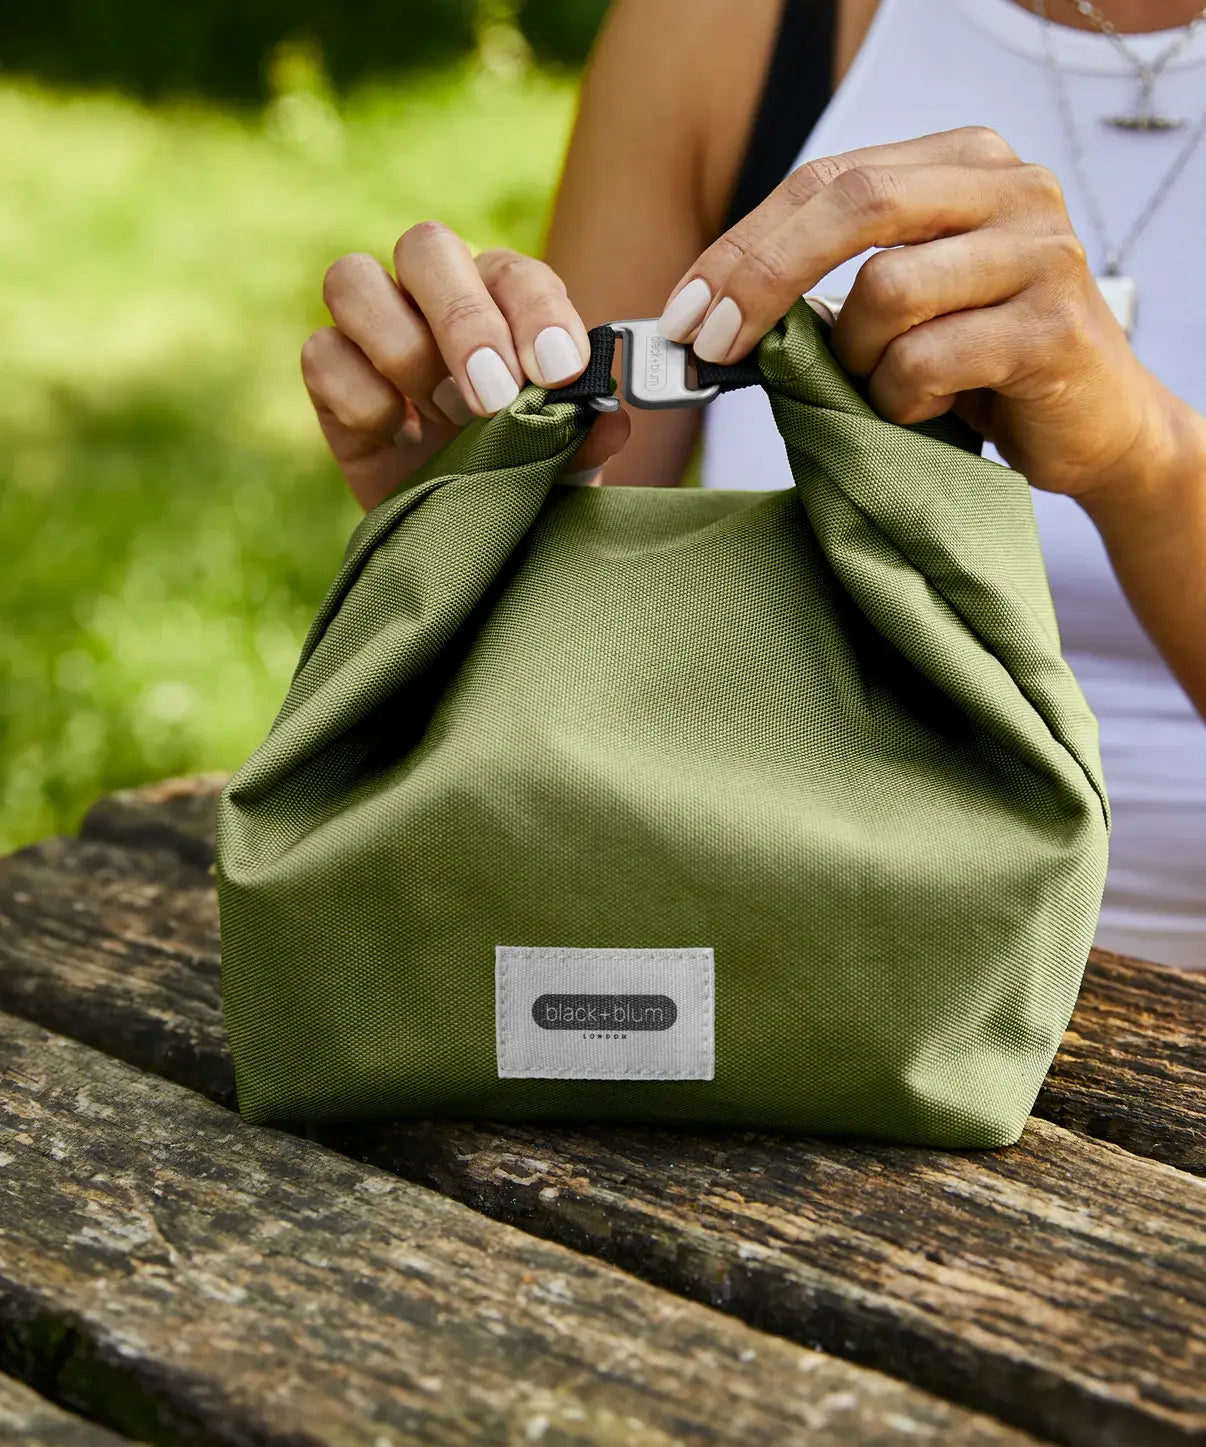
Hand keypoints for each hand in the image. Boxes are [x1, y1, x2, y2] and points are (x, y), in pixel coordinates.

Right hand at [302, 223, 627, 509]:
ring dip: (402, 348)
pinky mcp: (331, 376)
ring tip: (443, 418)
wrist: (467, 533)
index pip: (516, 275)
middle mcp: (433, 296)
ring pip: (353, 280)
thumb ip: (585, 439)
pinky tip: (399, 437)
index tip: (561, 374)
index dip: (537, 315)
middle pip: (425, 247)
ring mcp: (374, 330)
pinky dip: (362, 395)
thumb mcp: (564, 468)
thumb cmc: (521, 477)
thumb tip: (610, 418)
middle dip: (463, 320)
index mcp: (504, 298)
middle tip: (495, 398)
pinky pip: (323, 354)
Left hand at [657, 126, 1183, 504]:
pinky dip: (901, 400)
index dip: (744, 244)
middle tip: (712, 344)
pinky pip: (926, 361)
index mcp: (964, 163)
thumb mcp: (908, 302)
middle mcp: (1010, 186)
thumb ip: (838, 279)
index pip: (828, 178)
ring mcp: (1039, 251)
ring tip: (888, 389)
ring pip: (887, 290)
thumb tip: (713, 312)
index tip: (685, 310)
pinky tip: (929, 410)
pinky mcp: (1052, 328)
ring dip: (858, 360)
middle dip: (763, 277)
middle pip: (855, 201)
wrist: (1098, 425)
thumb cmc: (981, 365)